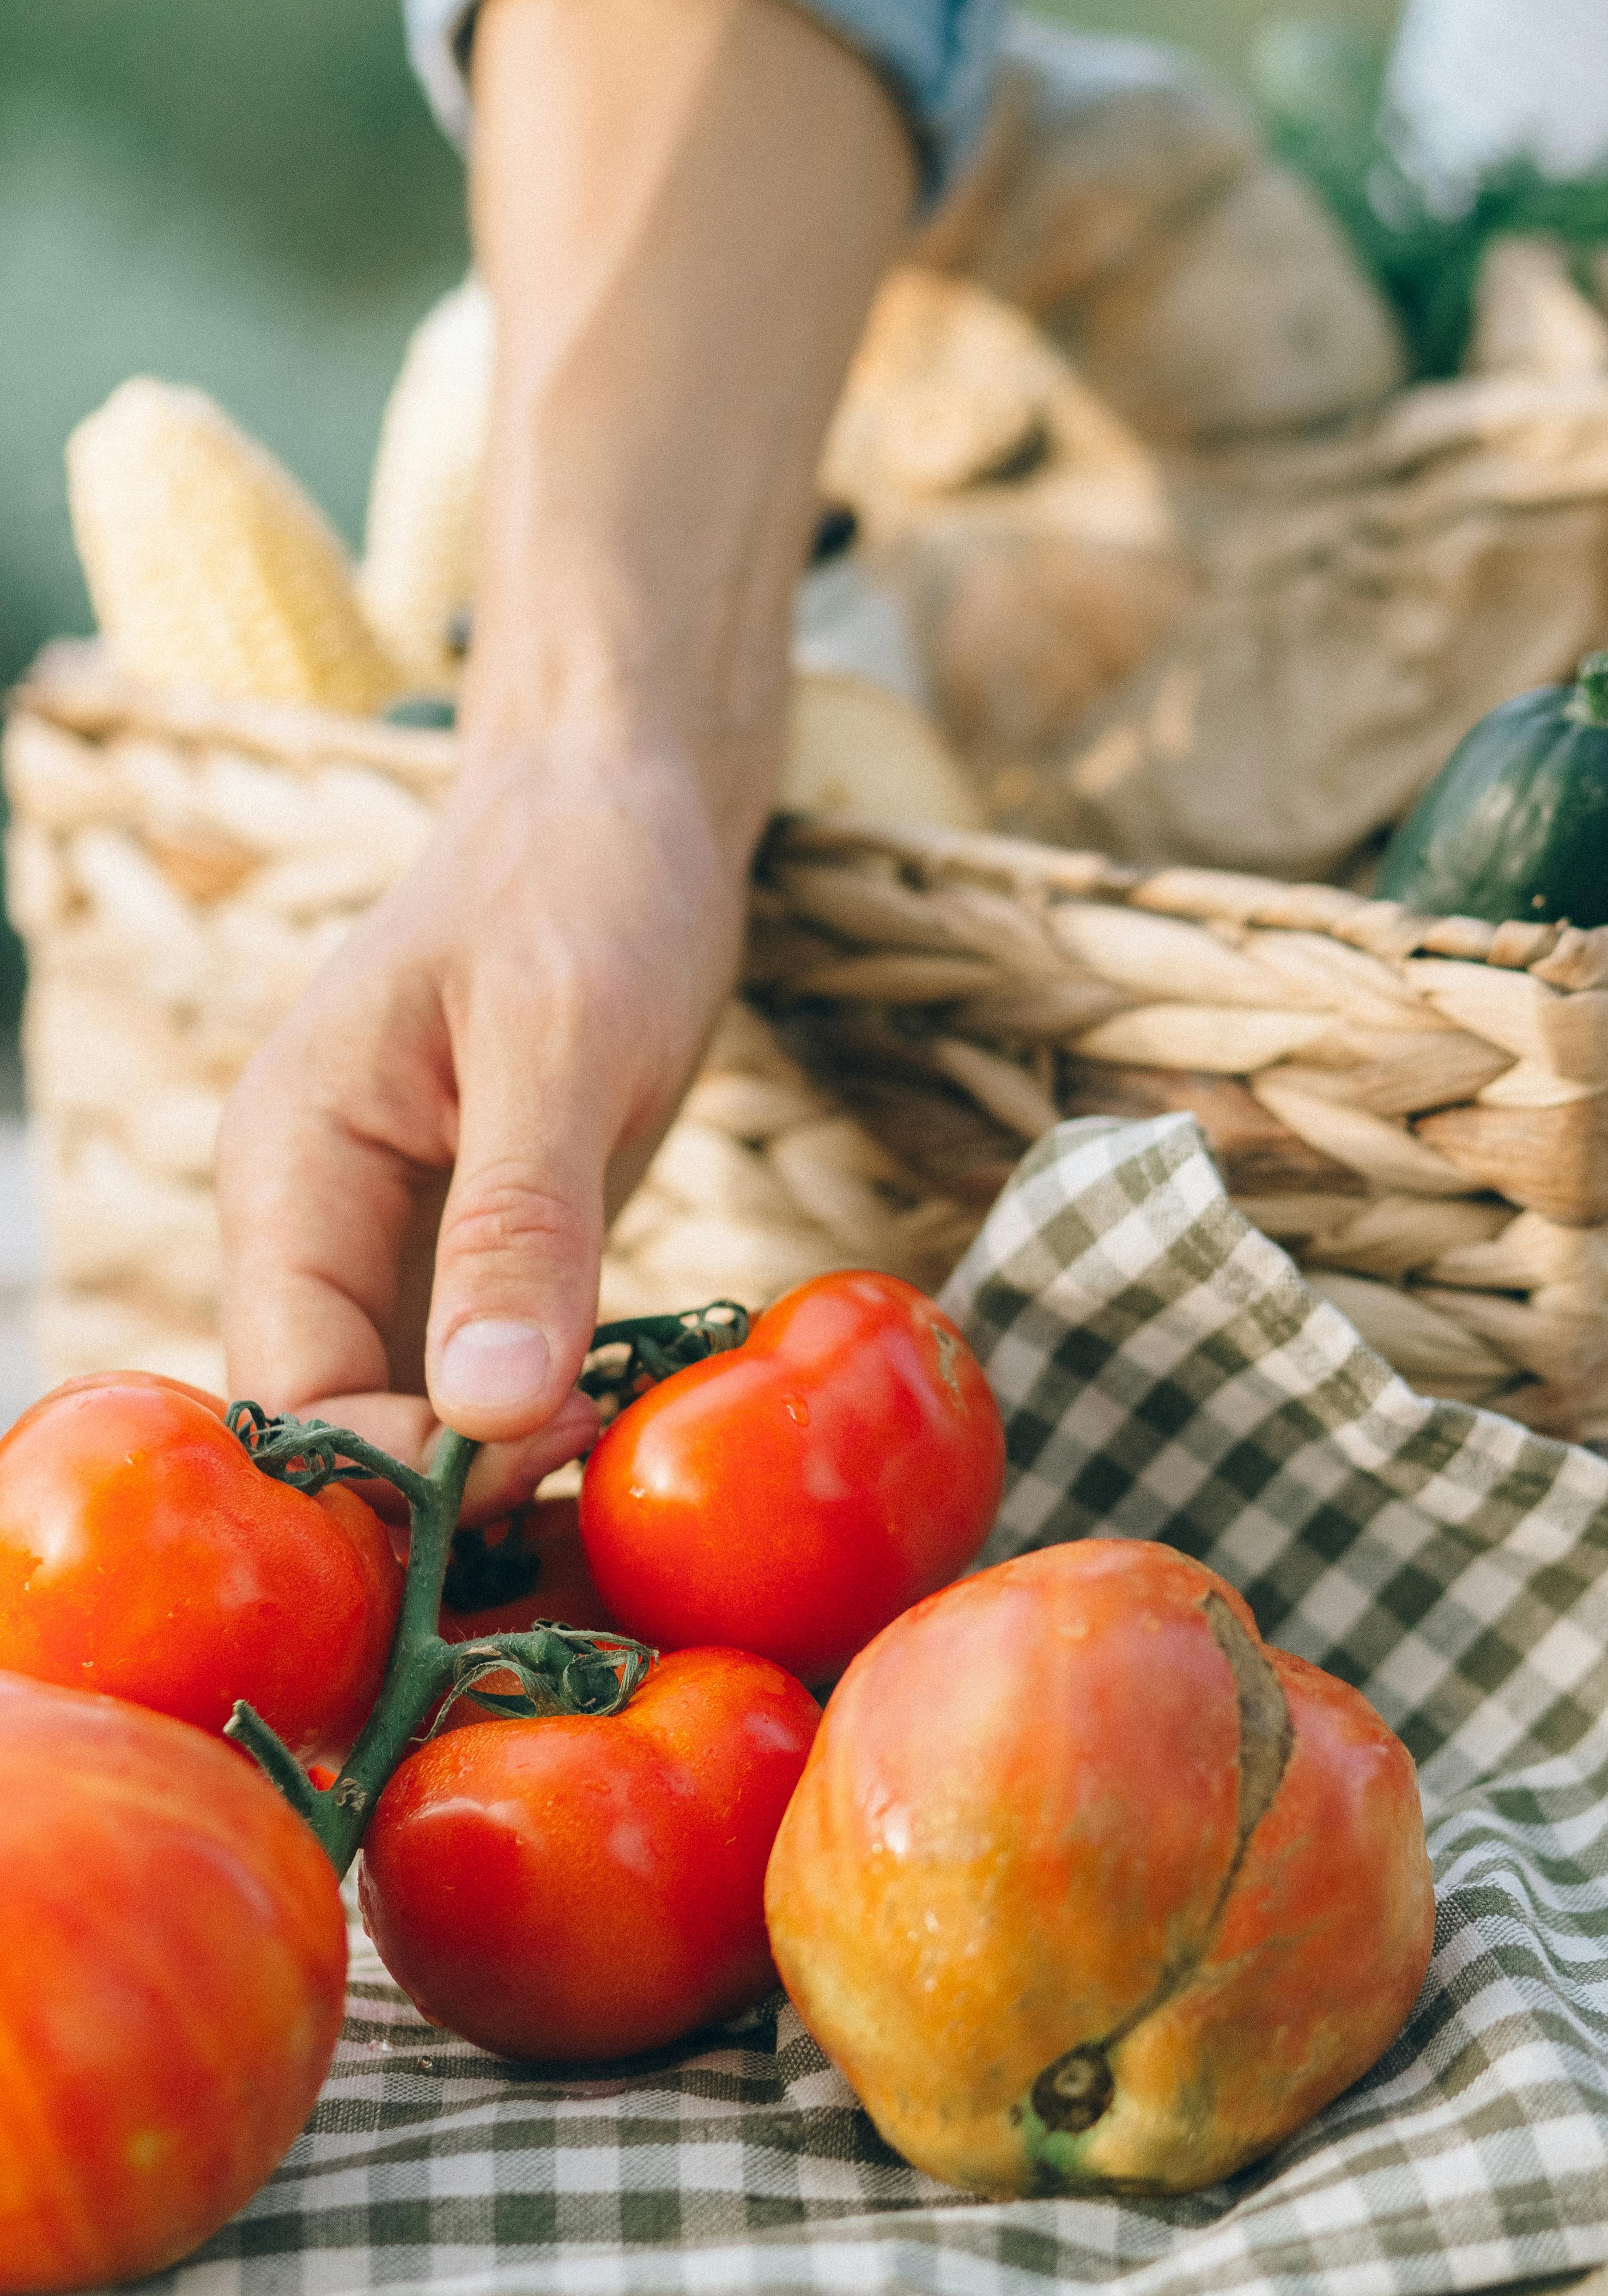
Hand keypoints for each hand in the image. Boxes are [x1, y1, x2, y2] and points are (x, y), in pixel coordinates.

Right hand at [216, 735, 744, 1517]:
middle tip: (604, 1476)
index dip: (405, 1464)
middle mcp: (317, 1223)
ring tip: (626, 1471)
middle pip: (338, 1430)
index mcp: (291, 1169)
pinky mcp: (476, 1251)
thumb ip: (520, 1222)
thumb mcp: (561, 1042)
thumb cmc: (587, 886)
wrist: (626, 807)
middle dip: (454, 1488)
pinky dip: (543, 1421)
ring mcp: (392, 1242)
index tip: (558, 1443)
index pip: (294, 1393)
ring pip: (409, 1418)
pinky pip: (479, 1379)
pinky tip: (629, 1429)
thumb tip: (491, 1406)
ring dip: (503, 1469)